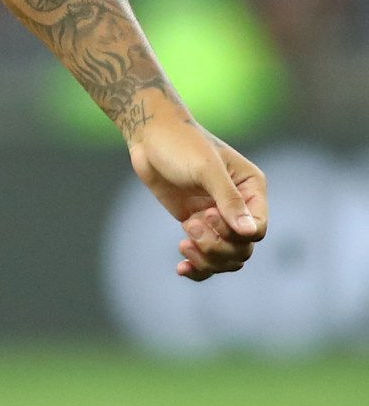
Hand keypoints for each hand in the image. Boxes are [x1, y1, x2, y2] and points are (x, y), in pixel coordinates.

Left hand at [128, 109, 268, 279]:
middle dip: (217, 247)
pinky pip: (205, 254)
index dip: (234, 233)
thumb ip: (228, 200)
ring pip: (226, 257)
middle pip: (242, 249)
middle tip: (191, 226)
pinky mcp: (196, 223)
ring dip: (206, 258)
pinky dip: (197, 266)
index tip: (209, 216)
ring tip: (184, 242)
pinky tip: (182, 269)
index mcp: (252, 189)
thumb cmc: (180, 144)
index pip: (258, 229)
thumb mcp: (205, 168)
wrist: (149, 136)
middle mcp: (239, 206)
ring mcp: (217, 217)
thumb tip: (251, 234)